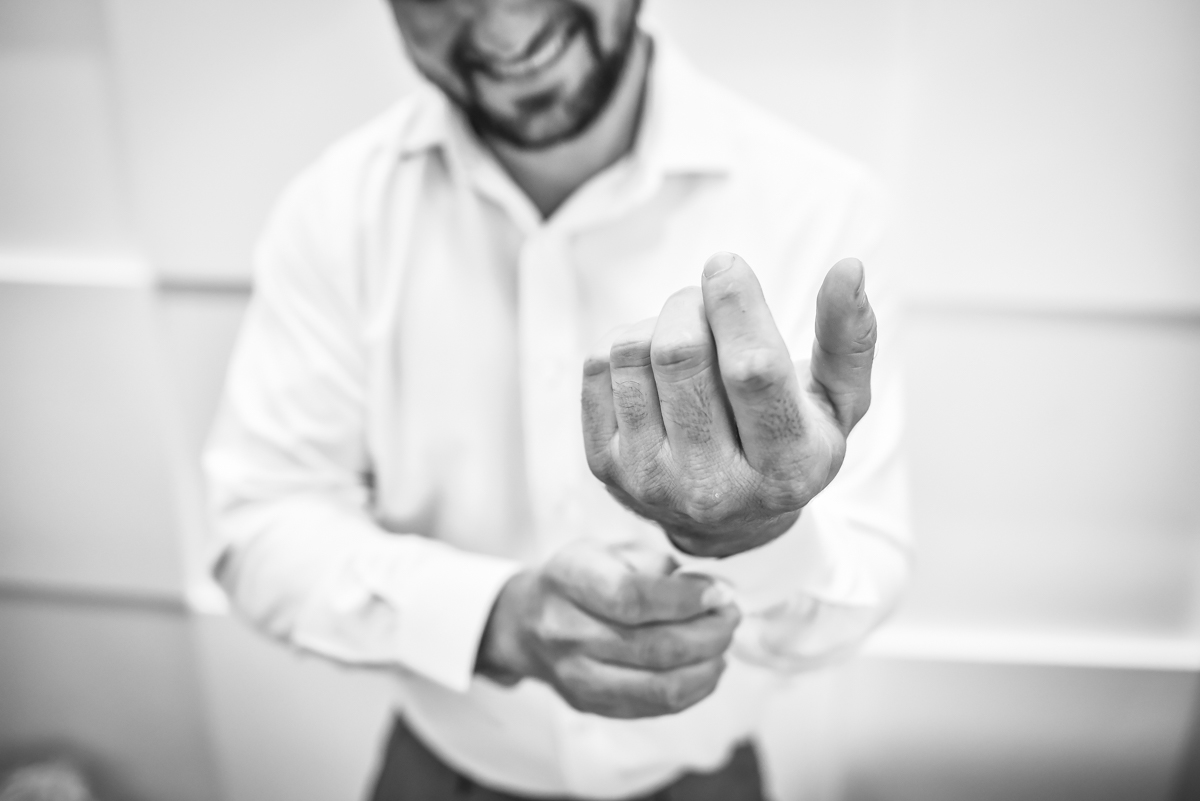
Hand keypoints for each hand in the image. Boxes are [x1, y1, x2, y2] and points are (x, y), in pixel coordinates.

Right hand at [476, 541, 739, 717]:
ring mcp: (577, 677)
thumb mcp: (609, 550)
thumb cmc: (580, 578)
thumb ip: (657, 565)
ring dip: (708, 666)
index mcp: (569, 580)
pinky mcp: (593, 706)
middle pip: (654, 648)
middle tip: (731, 616)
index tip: (719, 593)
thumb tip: (711, 591)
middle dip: (710, 634)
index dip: (685, 600)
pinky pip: (655, 708)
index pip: (631, 599)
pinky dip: (694, 690)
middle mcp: (566, 632)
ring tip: (723, 643)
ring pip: (660, 687)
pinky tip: (707, 667)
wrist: (527, 623)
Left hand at [581, 253, 876, 556]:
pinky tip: (655, 367)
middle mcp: (713, 485)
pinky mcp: (604, 466)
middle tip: (708, 301)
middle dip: (693, 304)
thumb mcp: (839, 403)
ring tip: (687, 341)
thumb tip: (849, 269)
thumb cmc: (791, 442)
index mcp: (786, 467)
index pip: (751, 371)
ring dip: (659, 323)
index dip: (736, 306)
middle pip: (680, 352)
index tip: (726, 264)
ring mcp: (650, 480)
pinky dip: (627, 344)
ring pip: (633, 352)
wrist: (727, 521)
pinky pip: (600, 367)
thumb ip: (849, 339)